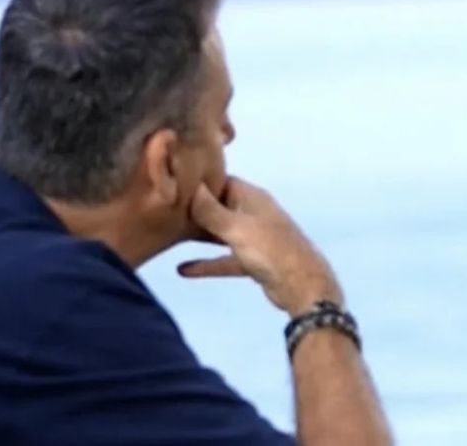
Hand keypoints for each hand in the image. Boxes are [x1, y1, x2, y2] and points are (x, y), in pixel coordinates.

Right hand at [179, 177, 343, 316]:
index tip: (172, 185)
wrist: (302, 285)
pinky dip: (207, 263)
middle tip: (163, 212)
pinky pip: (224, 259)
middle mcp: (252, 213)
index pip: (222, 181)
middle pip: (219, 206)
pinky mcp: (252, 261)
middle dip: (195, 209)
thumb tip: (190, 187)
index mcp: (252, 198)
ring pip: (220, 233)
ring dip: (199, 235)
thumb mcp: (236, 228)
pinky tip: (182, 271)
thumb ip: (210, 211)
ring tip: (169, 234)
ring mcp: (253, 237)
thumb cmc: (270, 250)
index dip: (199, 182)